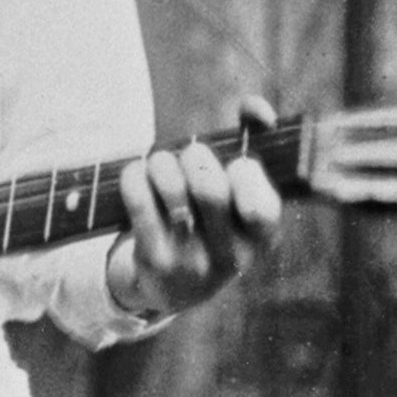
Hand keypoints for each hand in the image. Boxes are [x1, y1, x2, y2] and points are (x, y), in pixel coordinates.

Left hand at [107, 98, 282, 320]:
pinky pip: (140, 203)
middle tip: (188, 156)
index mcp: (260, 240)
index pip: (262, 205)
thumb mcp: (238, 197)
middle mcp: (230, 257)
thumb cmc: (212, 223)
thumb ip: (253, 144)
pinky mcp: (155, 260)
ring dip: (161, 163)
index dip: (247, 171)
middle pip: (210, 189)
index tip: (234, 165)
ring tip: (159, 164)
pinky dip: (134, 177)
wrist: (175, 288)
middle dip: (195, 157)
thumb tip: (257, 109)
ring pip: (173, 190)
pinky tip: (135, 174)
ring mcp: (192, 261)